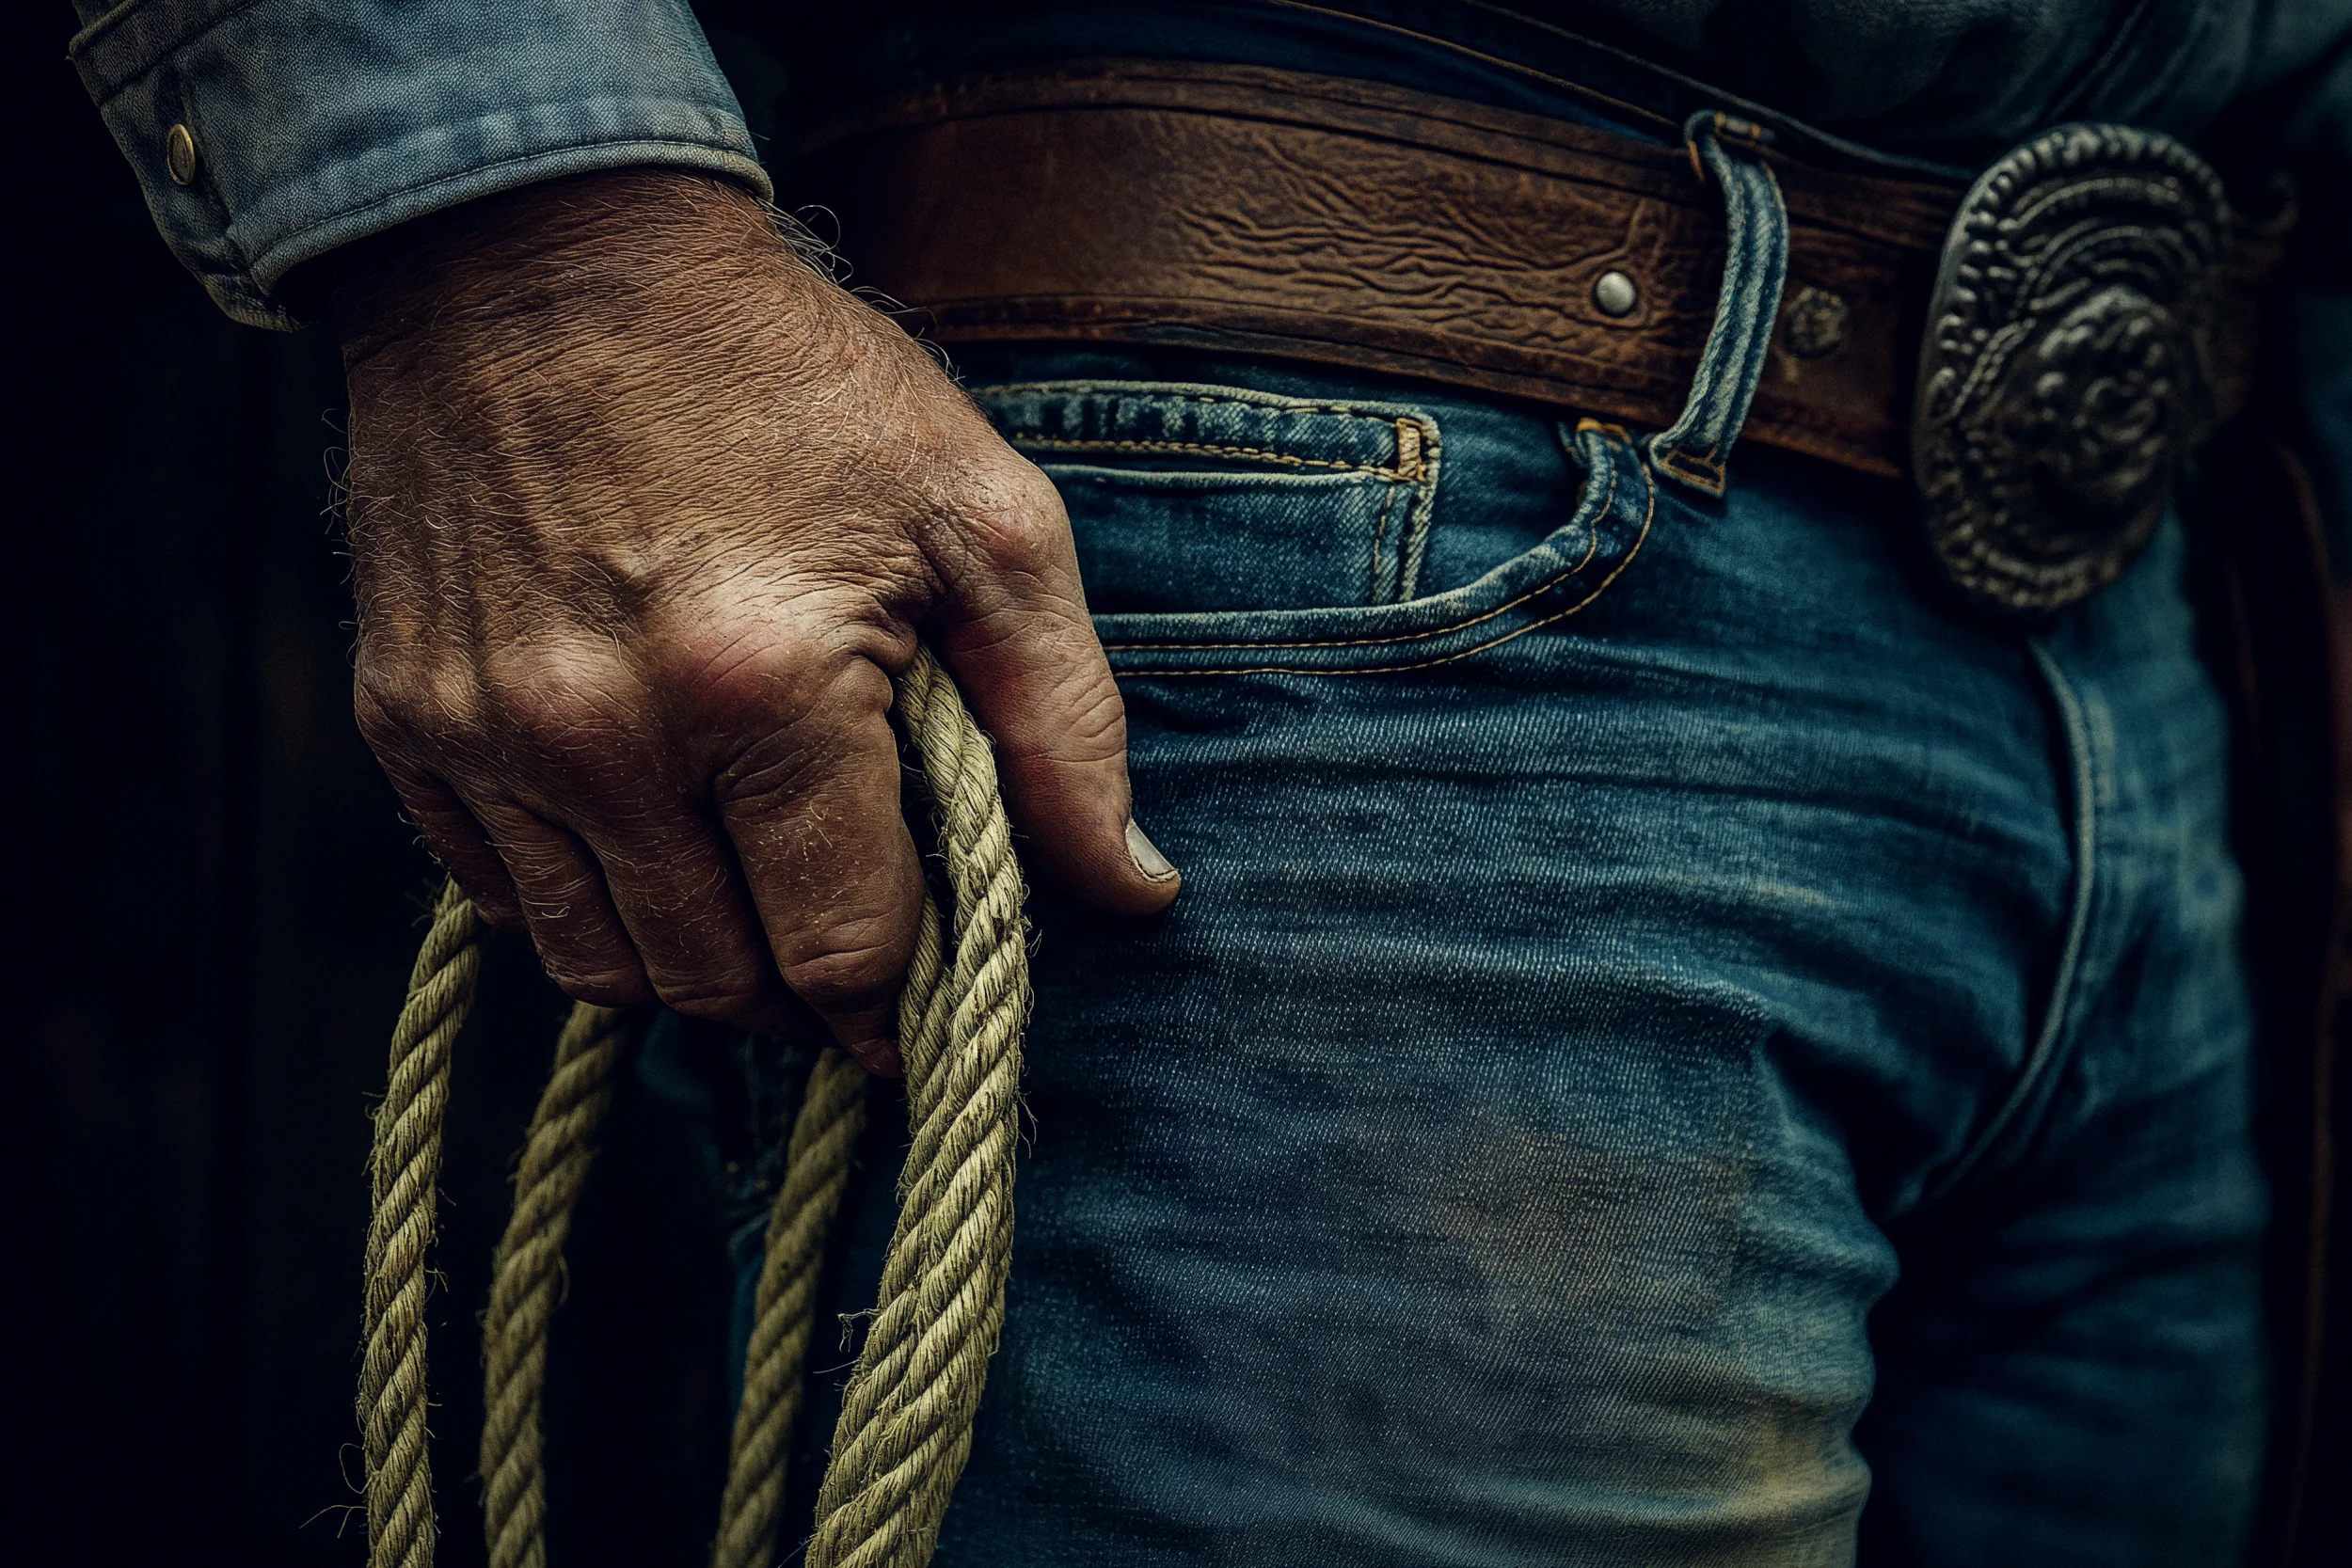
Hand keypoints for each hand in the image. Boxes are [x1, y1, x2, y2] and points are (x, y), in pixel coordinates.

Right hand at [328, 170, 1179, 1072]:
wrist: (541, 256)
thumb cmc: (789, 377)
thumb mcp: (983, 516)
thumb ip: (1068, 723)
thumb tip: (1130, 893)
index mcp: (763, 686)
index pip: (839, 951)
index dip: (899, 1005)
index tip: (926, 1008)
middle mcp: (602, 736)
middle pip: (716, 984)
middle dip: (805, 999)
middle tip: (853, 953)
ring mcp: (486, 736)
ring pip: (598, 966)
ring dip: (697, 968)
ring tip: (758, 907)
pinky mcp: (408, 721)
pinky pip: (499, 898)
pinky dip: (587, 904)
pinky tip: (653, 843)